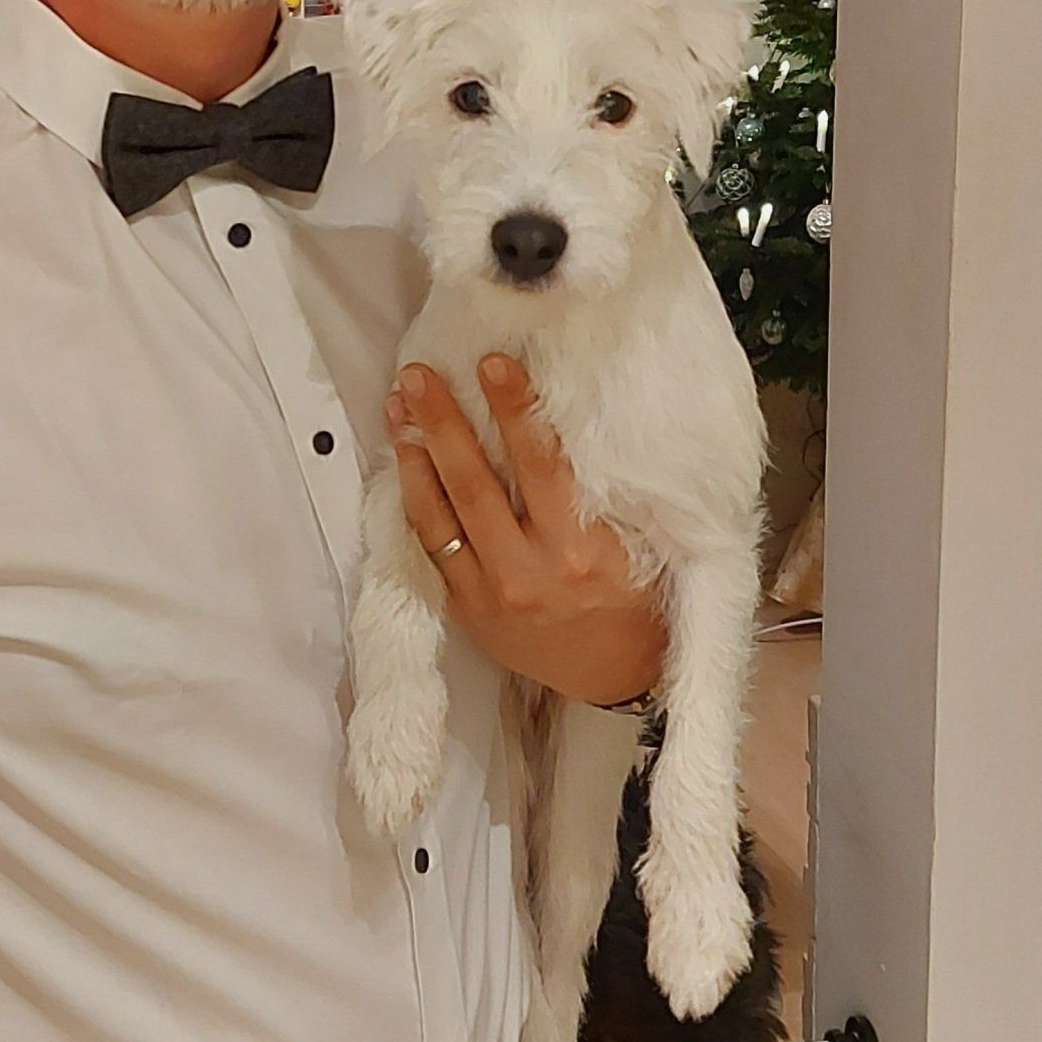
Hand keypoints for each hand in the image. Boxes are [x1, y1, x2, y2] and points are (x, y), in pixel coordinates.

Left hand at [386, 356, 665, 705]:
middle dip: (443, 422)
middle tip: (418, 374)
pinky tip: (402, 461)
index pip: (541, 464)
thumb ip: (603, 491)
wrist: (620, 677)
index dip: (514, 410)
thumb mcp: (643, 544)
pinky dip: (413, 500)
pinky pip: (430, 546)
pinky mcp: (467, 608)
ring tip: (397, 406)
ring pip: (440, 513)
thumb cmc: (639, 600)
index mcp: (581, 549)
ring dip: (414, 454)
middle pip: (474, 482)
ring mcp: (490, 592)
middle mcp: (528, 570)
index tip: (493, 364)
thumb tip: (571, 415)